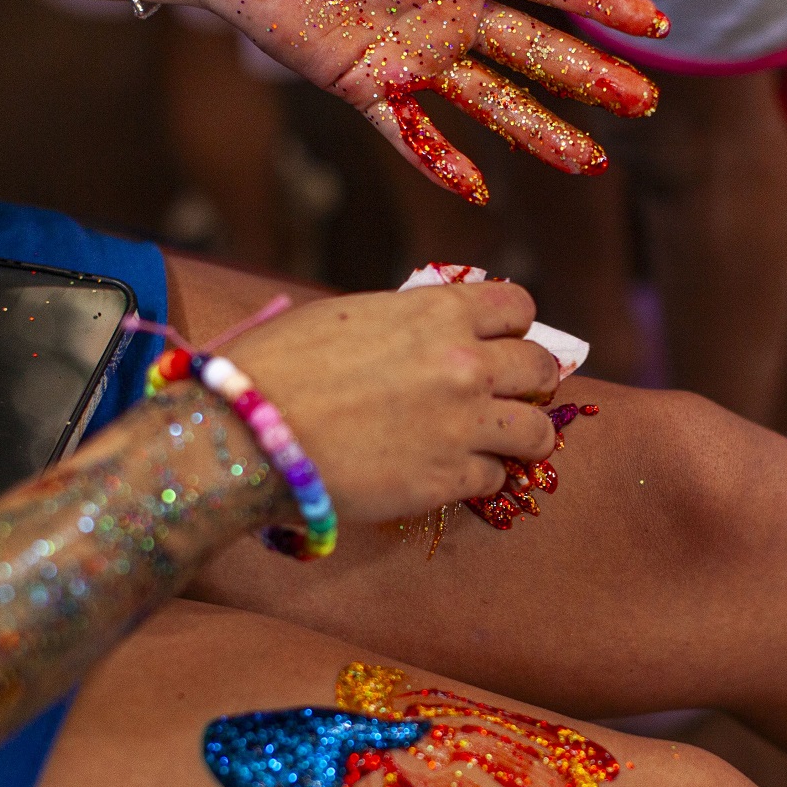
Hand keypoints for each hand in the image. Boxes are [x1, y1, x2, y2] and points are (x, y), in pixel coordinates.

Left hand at [148, 0, 666, 203]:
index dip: (603, 1)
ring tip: (592, 160)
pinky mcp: (368, 86)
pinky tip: (480, 189)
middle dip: (591, 77)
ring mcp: (415, 54)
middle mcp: (453, 11)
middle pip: (536, 51)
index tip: (656, 26)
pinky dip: (442, 160)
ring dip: (542, 130)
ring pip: (492, 100)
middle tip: (644, 102)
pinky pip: (413, 132)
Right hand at [220, 285, 561, 521]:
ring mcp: (462, 425)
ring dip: (523, 435)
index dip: (512, 326)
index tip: (500, 341)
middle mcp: (464, 364)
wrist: (247, 433)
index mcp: (437, 313)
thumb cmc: (278, 366)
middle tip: (508, 394)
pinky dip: (480, 476)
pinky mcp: (447, 480)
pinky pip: (496, 478)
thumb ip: (405, 322)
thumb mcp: (348, 316)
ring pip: (538, 432)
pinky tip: (452, 472)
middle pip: (539, 368)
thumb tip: (427, 332)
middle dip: (528, 380)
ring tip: (501, 442)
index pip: (518, 306)